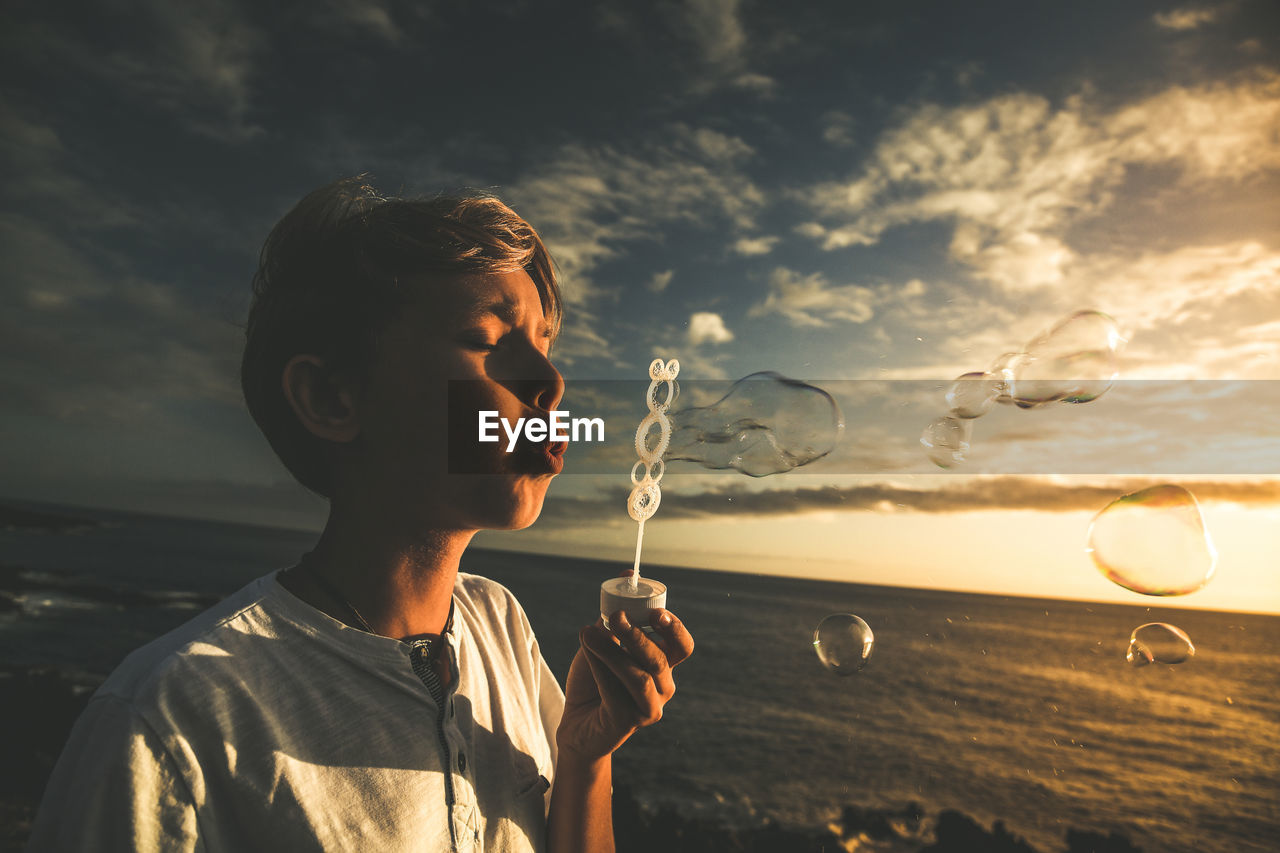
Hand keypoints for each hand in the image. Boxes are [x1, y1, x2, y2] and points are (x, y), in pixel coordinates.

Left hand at [557, 605, 693, 761]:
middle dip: (638, 636)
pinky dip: (600, 669)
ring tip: (588, 634)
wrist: (576, 722)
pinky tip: (586, 652)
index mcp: (663, 665)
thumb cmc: (593, 681)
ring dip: (613, 653)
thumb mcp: (601, 644)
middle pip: (660, 660)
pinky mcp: (629, 723)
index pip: (682, 645)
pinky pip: (616, 693)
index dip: (674, 629)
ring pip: (639, 677)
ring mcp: (649, 707)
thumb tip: (624, 582)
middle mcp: (663, 687)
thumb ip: (612, 621)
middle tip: (616, 617)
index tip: (656, 613)